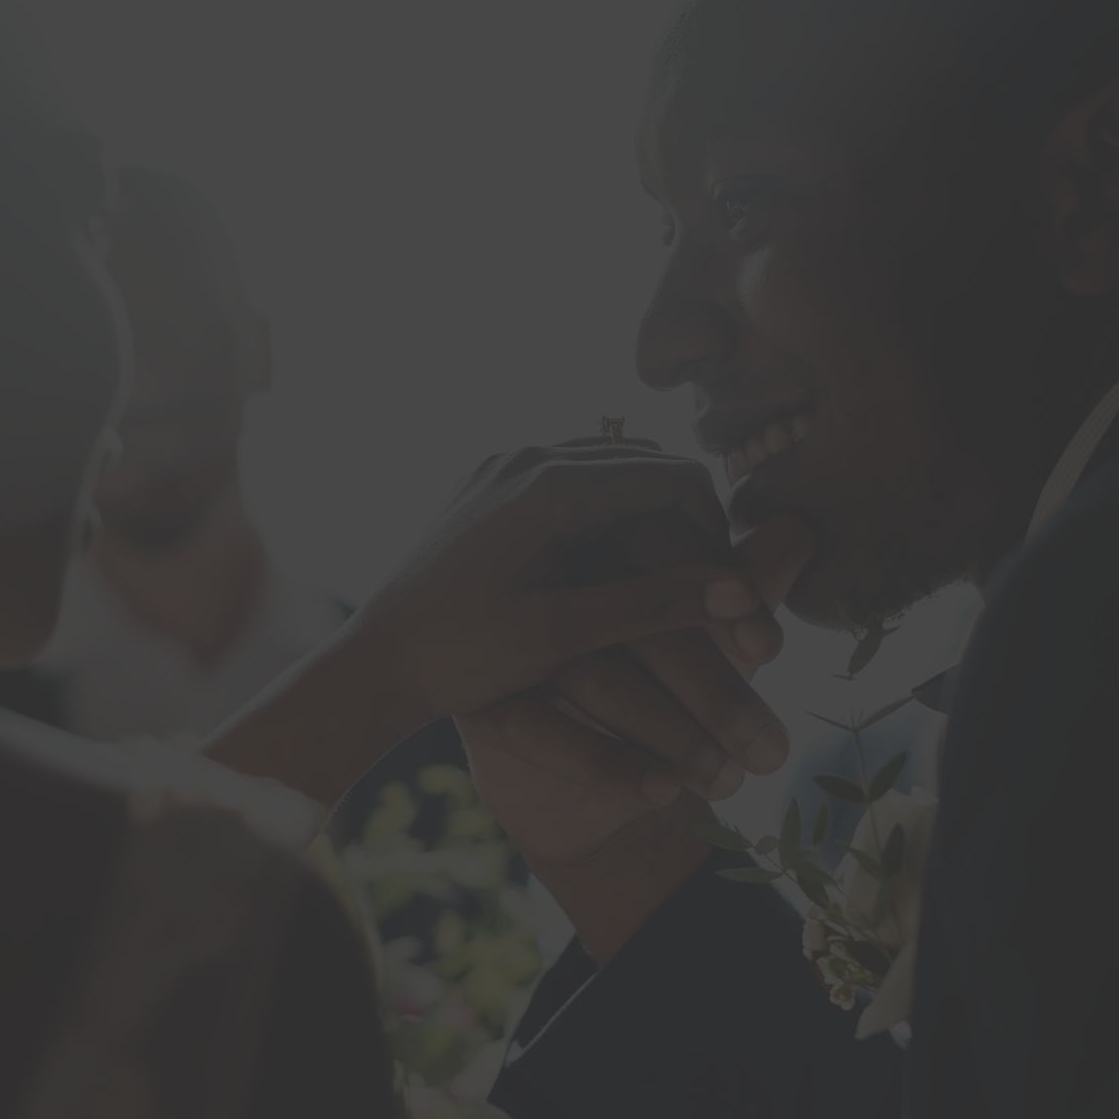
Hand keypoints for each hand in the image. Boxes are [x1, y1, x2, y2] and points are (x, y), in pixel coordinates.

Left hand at [207, 443, 770, 805]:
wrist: (375, 663)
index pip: (671, 476)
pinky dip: (614, 508)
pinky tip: (624, 566)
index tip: (737, 592)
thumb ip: (652, 605)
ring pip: (614, 463)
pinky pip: (576, 474)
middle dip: (692, 520)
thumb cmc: (462, 658)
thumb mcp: (563, 636)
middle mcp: (526, 455)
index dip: (717, 531)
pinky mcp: (491, 481)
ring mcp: (504, 463)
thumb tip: (743, 591)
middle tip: (718, 587)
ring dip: (654, 511)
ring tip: (680, 581)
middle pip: (647, 462)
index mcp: (548, 485)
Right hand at [460, 511, 814, 957]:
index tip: (771, 651)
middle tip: (772, 752)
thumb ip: (749, 581)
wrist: (592, 793)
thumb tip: (800, 529)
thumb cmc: (661, 691)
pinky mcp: (485, 703)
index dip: (724, 599)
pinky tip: (661, 794)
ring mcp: (513, 644)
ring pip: (595, 677)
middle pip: (636, 620)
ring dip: (671, 733)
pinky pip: (538, 730)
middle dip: (715, 688)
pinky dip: (605, 765)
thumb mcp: (714, 637)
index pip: (665, 554)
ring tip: (728, 781)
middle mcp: (553, 585)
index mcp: (610, 547)